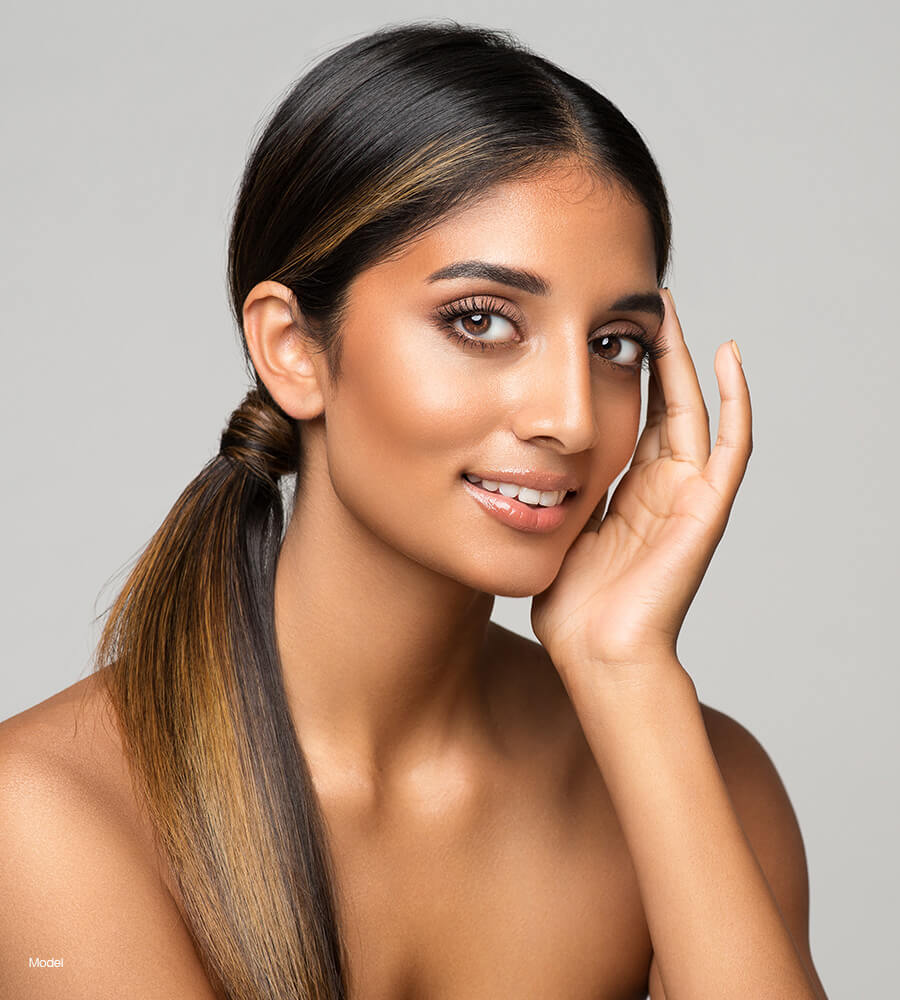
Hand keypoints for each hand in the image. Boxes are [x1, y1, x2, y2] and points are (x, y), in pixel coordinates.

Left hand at [531, 289, 751, 678]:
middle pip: (664, 404)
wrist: (597, 654)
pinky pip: (732, 444)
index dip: (625, 374)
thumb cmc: (572, 608)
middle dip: (654, 353)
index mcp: (628, 493)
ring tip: (669, 310)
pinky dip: (736, 399)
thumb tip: (521, 460)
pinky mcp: (707, 508)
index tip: (605, 330)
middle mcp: (662, 488)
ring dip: (686, 360)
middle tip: (639, 301)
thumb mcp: (556, 532)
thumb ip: (554, 494)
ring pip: (694, 411)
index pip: (632, 417)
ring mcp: (688, 496)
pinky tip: (728, 353)